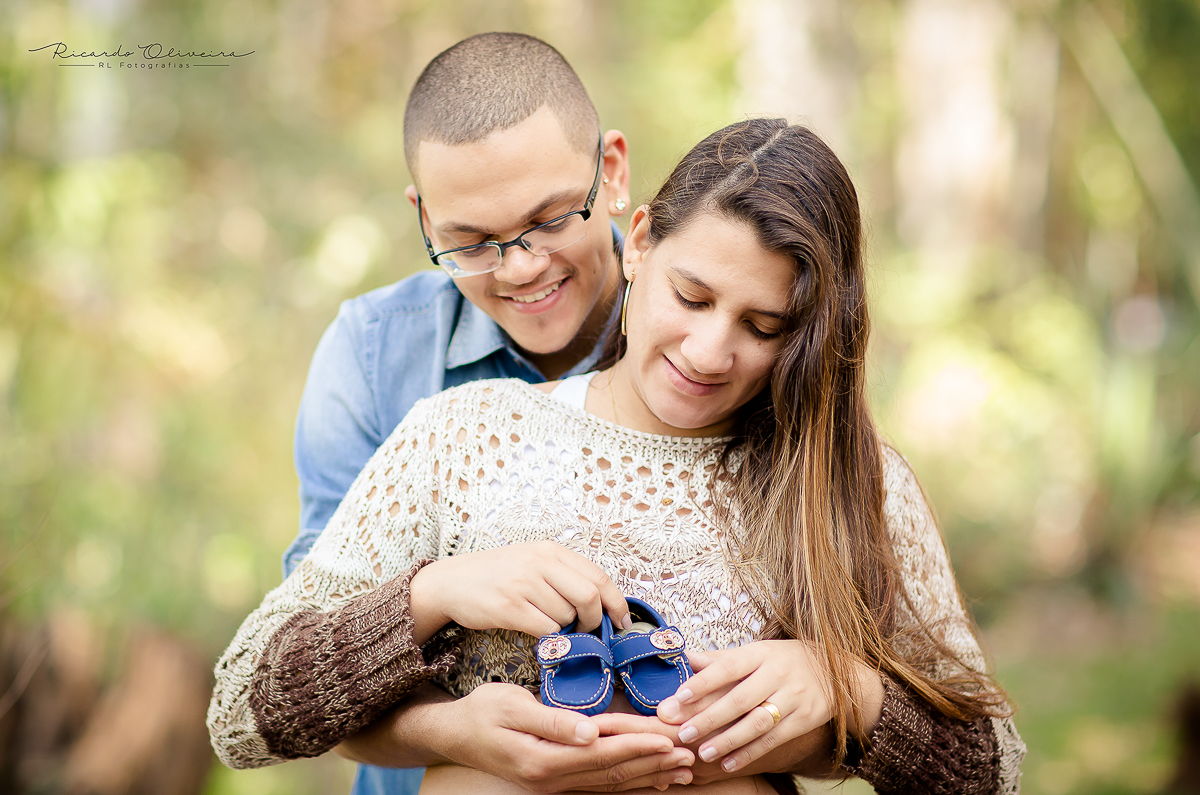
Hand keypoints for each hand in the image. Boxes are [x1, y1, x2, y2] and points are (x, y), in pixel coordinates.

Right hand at [409, 541, 632, 642]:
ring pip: (567, 616)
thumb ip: (564, 575)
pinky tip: (536, 631)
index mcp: (550, 550)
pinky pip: (546, 629)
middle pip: (590, 596)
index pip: (598, 576)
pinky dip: (549, 637)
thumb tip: (603, 603)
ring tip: (548, 623)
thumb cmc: (498, 575)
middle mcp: (539, 562)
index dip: (616, 602)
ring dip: (565, 628)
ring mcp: (523, 583)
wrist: (451, 582)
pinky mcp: (509, 607)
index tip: (622, 621)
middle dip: (595, 620)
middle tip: (588, 630)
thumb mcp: (533, 561)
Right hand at [443, 683, 694, 791]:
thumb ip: (552, 720)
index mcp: (544, 758)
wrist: (453, 734)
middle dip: (653, 762)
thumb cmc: (481, 712)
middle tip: (689, 754)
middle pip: (614, 771)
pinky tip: (651, 779)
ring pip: (611, 782)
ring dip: (648, 775)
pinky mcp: (556, 779)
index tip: (669, 736)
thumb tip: (589, 731)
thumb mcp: (511, 706)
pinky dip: (629, 781)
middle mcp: (553, 777)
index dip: (638, 743)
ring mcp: (554, 783)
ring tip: (682, 770)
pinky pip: (600, 783)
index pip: (603, 751)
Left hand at [654, 641, 882, 774]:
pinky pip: (774, 739)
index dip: (704, 682)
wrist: (835, 672)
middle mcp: (778, 673)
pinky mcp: (804, 719)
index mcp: (760, 653)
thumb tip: (683, 658)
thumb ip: (719, 659)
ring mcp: (794, 696)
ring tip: (703, 753)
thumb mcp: (756, 652)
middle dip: (709, 718)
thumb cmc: (782, 661)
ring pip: (757, 722)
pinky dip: (750, 753)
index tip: (679, 697)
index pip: (728, 666)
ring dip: (728, 740)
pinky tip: (728, 763)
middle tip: (682, 733)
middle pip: (740, 698)